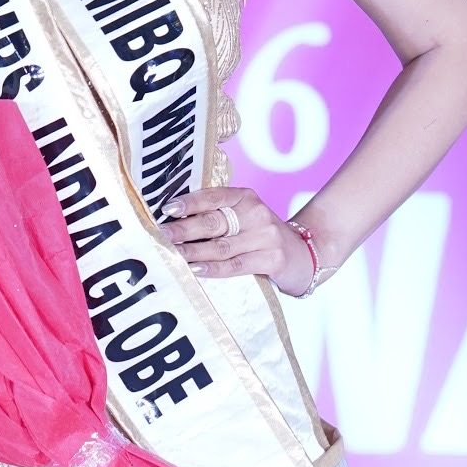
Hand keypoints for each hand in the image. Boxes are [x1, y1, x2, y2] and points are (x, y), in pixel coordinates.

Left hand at [158, 187, 316, 294]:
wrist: (304, 253)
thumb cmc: (261, 236)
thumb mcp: (244, 217)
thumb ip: (217, 216)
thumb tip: (173, 221)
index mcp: (246, 197)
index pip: (213, 197)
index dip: (189, 203)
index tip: (167, 210)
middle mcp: (256, 213)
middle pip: (213, 222)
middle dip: (184, 230)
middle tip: (162, 236)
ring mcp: (265, 236)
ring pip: (221, 246)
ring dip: (193, 252)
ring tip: (172, 255)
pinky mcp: (271, 259)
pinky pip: (235, 265)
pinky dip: (213, 268)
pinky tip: (195, 269)